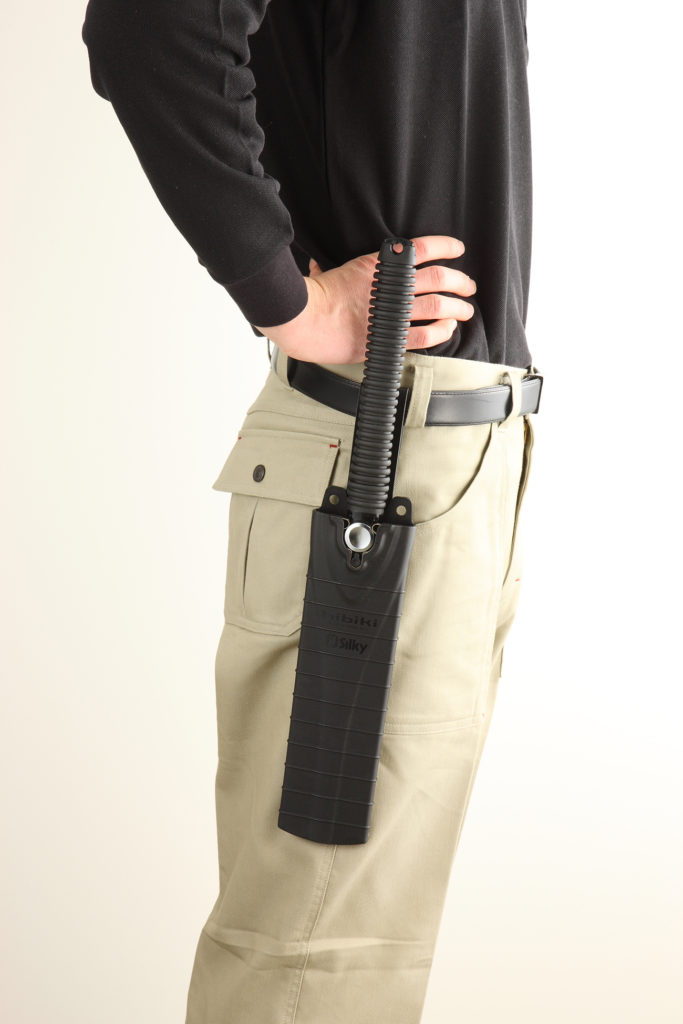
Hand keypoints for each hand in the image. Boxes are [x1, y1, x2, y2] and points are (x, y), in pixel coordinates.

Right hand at [253, 235, 475, 364]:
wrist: (304, 321)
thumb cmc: (310, 298)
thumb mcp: (323, 274)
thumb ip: (326, 269)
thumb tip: (317, 267)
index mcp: (376, 265)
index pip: (419, 248)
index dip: (445, 246)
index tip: (458, 249)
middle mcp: (390, 286)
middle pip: (439, 278)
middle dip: (460, 281)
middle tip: (468, 286)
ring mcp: (392, 313)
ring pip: (439, 305)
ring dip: (458, 307)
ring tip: (466, 311)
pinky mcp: (390, 338)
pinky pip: (426, 334)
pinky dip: (442, 331)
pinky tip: (448, 329)